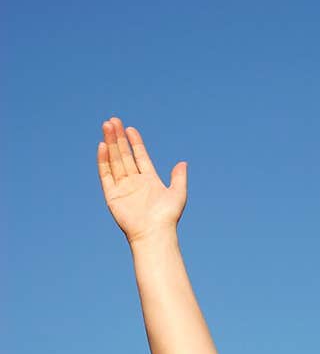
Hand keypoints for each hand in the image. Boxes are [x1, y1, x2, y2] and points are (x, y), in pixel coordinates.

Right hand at [97, 118, 187, 242]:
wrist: (154, 232)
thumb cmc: (167, 217)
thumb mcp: (178, 194)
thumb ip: (179, 178)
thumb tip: (183, 163)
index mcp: (149, 180)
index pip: (139, 156)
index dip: (134, 142)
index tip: (130, 128)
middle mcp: (134, 182)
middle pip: (124, 155)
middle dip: (119, 138)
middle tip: (113, 121)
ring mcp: (122, 187)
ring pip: (114, 160)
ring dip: (110, 143)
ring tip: (107, 126)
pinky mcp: (112, 195)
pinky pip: (106, 174)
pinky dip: (103, 160)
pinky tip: (102, 146)